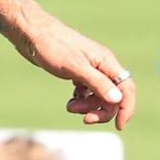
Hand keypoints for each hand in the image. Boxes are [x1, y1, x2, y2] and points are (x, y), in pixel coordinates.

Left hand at [18, 15, 136, 129]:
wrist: (32, 34)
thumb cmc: (53, 46)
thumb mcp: (75, 67)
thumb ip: (97, 83)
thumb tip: (117, 99)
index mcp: (106, 62)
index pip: (127, 89)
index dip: (126, 108)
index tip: (118, 126)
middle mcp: (102, 65)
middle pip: (113, 96)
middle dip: (101, 111)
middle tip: (84, 118)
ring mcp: (90, 69)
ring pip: (98, 96)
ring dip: (87, 106)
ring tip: (69, 106)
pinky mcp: (78, 72)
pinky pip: (87, 92)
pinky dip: (81, 100)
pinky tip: (71, 100)